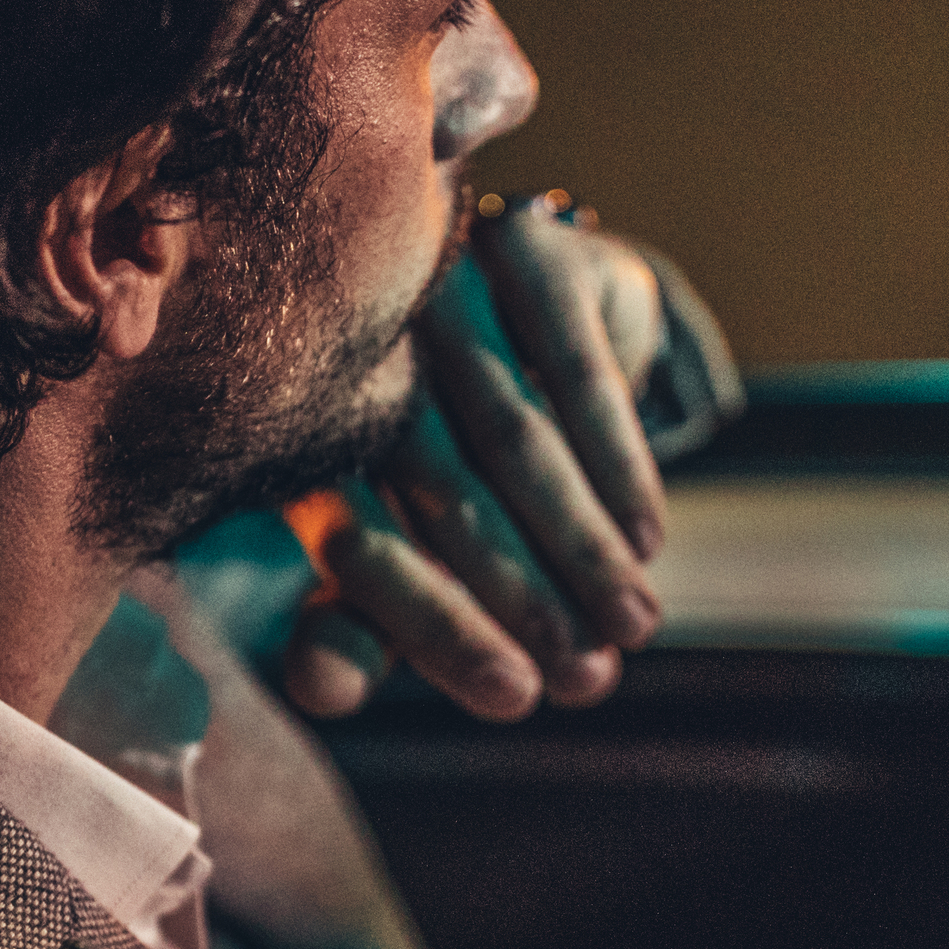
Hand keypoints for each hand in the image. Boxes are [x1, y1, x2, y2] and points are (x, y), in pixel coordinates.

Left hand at [282, 201, 672, 720]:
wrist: (538, 323)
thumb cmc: (454, 465)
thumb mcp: (409, 552)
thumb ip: (364, 624)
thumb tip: (320, 693)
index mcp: (302, 427)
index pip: (357, 538)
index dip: (433, 626)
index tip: (514, 697)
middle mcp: (355, 344)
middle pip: (439, 488)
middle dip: (522, 595)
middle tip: (588, 678)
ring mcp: (439, 290)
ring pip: (512, 437)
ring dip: (580, 543)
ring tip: (631, 626)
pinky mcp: (524, 251)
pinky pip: (580, 375)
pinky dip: (619, 466)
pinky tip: (646, 539)